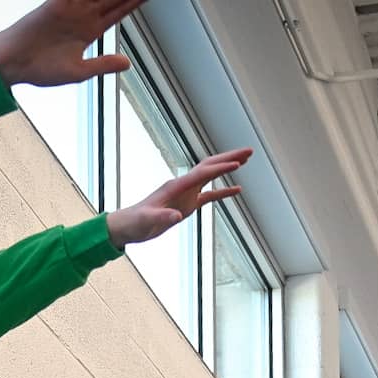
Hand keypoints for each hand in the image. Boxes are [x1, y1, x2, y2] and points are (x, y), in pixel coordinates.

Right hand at [0, 0, 143, 88]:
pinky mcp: (55, 4)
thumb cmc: (39, 69)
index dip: (135, 1)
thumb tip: (127, 63)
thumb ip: (103, 64)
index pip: (119, 11)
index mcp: (90, 30)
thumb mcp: (78, 71)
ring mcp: (70, 8)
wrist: (12, 64)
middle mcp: (82, 15)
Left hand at [106, 148, 251, 245]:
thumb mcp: (147, 222)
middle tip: (250, 151)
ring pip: (212, 175)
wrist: (128, 226)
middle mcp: (183, 185)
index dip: (220, 169)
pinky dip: (224, 191)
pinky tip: (238, 190)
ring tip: (247, 160)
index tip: (237, 164)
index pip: (202, 174)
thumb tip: (177, 215)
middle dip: (229, 158)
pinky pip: (210, 194)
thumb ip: (161, 217)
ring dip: (228, 167)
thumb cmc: (135, 223)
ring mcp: (187, 193)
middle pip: (210, 166)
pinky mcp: (188, 203)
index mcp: (176, 186)